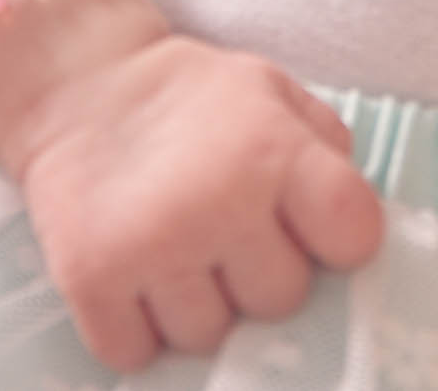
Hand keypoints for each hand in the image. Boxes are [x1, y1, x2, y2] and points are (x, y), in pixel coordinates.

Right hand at [0, 0, 382, 374]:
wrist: (78, 82)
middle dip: (259, 274)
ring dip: (197, 304)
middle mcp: (218, 200)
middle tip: (227, 229)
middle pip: (281, 301)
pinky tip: (135, 273)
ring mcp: (153, 246)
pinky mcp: (91, 281)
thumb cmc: (192, 97)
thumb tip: (360, 229)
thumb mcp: (273, 93)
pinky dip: (136, 327)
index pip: (356, 235)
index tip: (314, 230)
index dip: (340, 241)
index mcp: (274, 148)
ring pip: (210, 339)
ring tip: (176, 246)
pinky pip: (137, 355)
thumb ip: (327, 150)